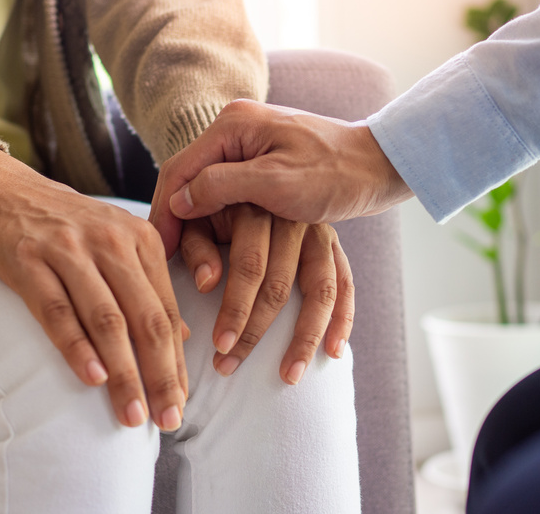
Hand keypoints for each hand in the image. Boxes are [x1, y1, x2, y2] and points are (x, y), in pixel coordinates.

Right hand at [0, 149, 187, 429]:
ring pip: (107, 319)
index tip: (180, 402)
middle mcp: (112, 242)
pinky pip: (56, 309)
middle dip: (159, 375)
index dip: (177, 361)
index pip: (167, 310)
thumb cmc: (70, 227)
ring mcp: (70, 250)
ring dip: (123, 372)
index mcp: (142, 240)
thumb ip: (150, 287)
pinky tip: (92, 379)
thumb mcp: (119, 245)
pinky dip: (76, 346)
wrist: (6, 191)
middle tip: (166, 418)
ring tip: (131, 414)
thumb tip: (182, 338)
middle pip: (145, 318)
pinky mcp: (29, 260)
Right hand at [149, 99, 412, 257]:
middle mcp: (237, 134)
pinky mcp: (264, 170)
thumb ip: (222, 186)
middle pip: (191, 185)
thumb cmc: (335, 172)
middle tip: (169, 263)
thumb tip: (178, 201)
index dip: (164, 212)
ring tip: (190, 267)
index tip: (156, 248)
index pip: (179, 170)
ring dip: (200, 231)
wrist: (380, 167)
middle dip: (181, 226)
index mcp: (233, 126)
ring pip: (209, 197)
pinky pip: (231, 201)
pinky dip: (221, 227)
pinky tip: (214, 252)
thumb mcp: (276, 182)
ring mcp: (250, 152)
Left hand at [177, 204, 354, 383]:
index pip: (249, 265)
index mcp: (256, 206)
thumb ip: (194, 242)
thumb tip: (208, 282)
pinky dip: (343, 318)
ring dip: (305, 336)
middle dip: (255, 331)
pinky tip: (334, 352)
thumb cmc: (210, 199)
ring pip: (319, 289)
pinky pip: (345, 282)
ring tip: (288, 376)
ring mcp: (318, 232)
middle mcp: (293, 219)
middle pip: (280, 284)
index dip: (234, 307)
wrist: (251, 164)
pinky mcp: (332, 242)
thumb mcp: (196, 212)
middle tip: (229, 366)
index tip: (218, 344)